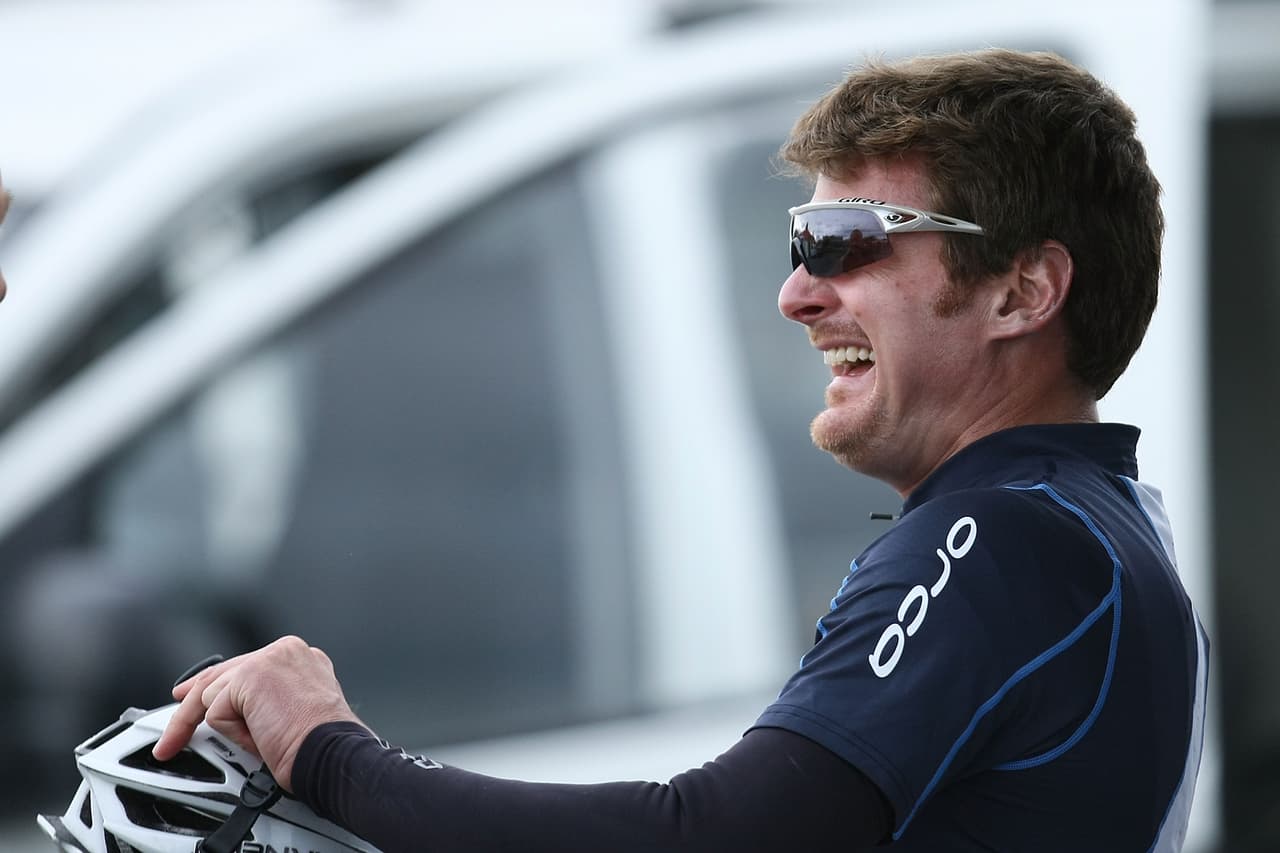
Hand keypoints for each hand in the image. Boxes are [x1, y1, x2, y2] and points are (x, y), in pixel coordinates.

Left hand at [152, 635, 363, 790]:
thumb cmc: (322, 744)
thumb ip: (271, 697)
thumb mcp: (297, 711)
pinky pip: (216, 711)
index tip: (191, 695)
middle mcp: (285, 651)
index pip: (245, 665)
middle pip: (222, 674)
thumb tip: (239, 710)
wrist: (332, 753)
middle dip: (190, 706)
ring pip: (214, 694)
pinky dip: (232, 733)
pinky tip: (260, 738)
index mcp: (300, 657)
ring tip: (258, 744)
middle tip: (172, 736)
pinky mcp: (251, 676)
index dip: (216, 684)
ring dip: (226, 728)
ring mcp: (268, 659)